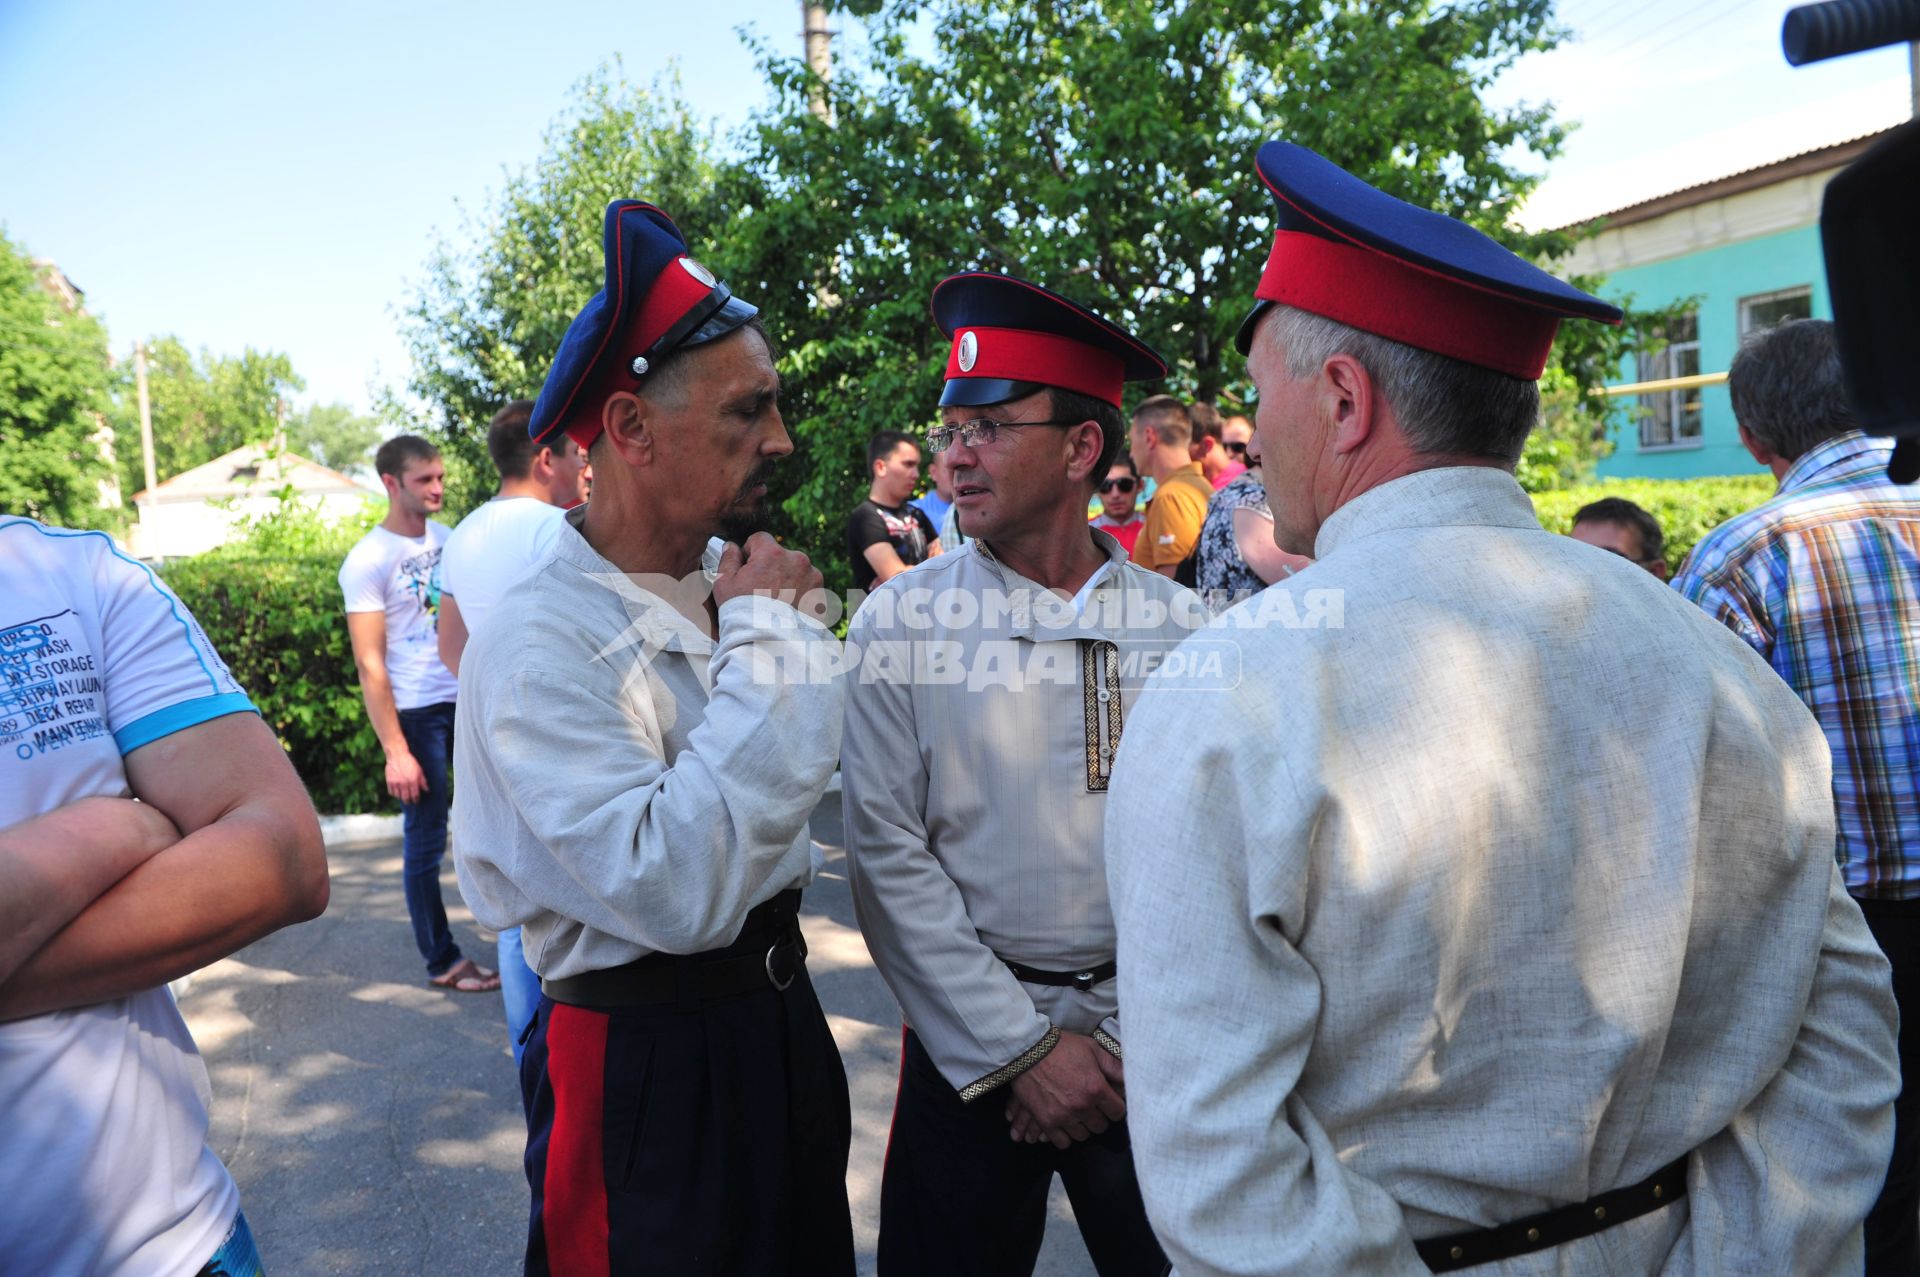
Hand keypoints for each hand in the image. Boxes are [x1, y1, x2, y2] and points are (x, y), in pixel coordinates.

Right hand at [385, 749, 426, 803]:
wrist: (397, 755)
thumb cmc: (410, 762)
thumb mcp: (419, 770)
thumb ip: (423, 781)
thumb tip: (427, 790)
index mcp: (413, 781)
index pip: (415, 795)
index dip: (416, 800)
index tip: (416, 801)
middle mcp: (404, 783)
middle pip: (406, 798)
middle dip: (408, 801)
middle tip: (409, 802)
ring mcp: (396, 783)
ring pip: (398, 796)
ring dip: (401, 798)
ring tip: (403, 797)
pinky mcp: (389, 782)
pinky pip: (391, 792)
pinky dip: (394, 794)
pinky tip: (397, 792)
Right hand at [712, 532, 825, 614]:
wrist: (770, 642)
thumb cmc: (743, 612)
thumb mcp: (724, 583)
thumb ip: (728, 558)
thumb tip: (733, 546)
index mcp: (773, 553)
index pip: (760, 538)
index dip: (751, 553)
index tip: (748, 570)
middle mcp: (797, 559)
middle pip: (780, 555)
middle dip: (771, 568)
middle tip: (761, 592)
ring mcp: (813, 577)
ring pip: (796, 570)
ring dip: (787, 580)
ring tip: (776, 603)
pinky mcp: (821, 594)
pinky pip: (808, 587)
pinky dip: (800, 595)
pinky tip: (788, 610)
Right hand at [1005, 1031, 1125, 1149]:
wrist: (1029, 1049)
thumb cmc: (1063, 1047)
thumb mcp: (1093, 1049)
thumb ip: (1114, 1066)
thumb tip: (1130, 1080)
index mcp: (1096, 1088)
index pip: (1118, 1112)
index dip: (1115, 1107)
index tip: (1110, 1102)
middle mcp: (1082, 1106)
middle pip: (1101, 1126)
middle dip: (1100, 1116)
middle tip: (1092, 1107)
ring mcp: (1063, 1116)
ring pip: (1083, 1136)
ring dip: (1083, 1126)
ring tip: (1078, 1115)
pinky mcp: (1046, 1122)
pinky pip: (1062, 1142)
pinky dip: (1065, 1136)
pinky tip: (1065, 1125)